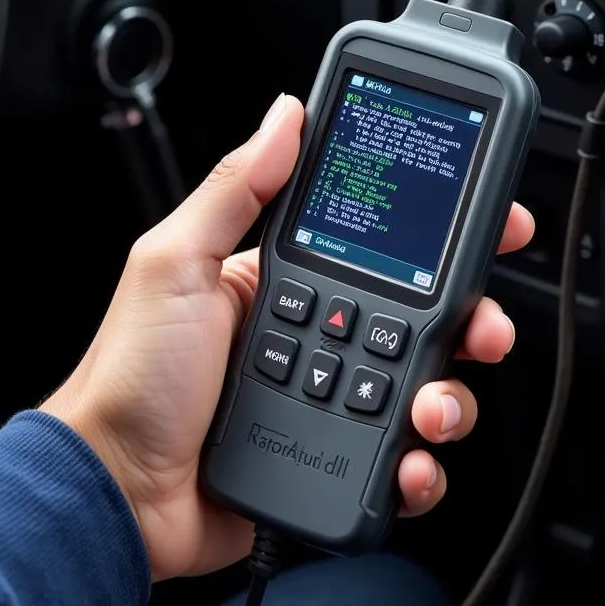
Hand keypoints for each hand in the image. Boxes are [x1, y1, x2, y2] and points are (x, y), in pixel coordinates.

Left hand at [40, 93, 532, 581]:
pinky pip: (398, 458)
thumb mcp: (174, 262)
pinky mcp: (333, 458)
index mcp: (283, 278)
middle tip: (483, 325)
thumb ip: (233, 189)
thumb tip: (283, 116)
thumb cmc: (130, 373)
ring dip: (450, 396)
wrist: (116, 489)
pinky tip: (410, 461)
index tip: (489, 223)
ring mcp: (327, 397)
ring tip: (430, 408)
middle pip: (420, 317)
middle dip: (469, 318)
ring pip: (422, 387)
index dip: (436, 233)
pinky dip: (421, 465)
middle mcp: (315, 332)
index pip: (377, 242)